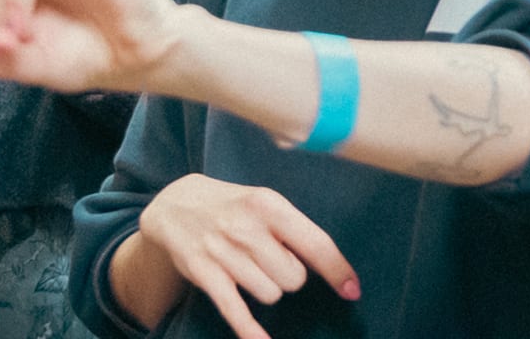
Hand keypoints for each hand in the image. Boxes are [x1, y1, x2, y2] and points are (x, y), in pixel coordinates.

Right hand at [138, 174, 359, 338]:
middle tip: (273, 260)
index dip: (337, 270)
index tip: (352, 291)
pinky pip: (234, 309)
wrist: (177, 203)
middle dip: (290, 276)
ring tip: (252, 268)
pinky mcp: (204, 272)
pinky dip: (249, 330)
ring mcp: (223, 251)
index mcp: (270, 205)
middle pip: (293, 277)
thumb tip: (332, 266)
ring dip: (268, 289)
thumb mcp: (266, 203)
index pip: (315, 243)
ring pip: (270, 294)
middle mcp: (247, 228)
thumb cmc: (236, 207)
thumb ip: (296, 230)